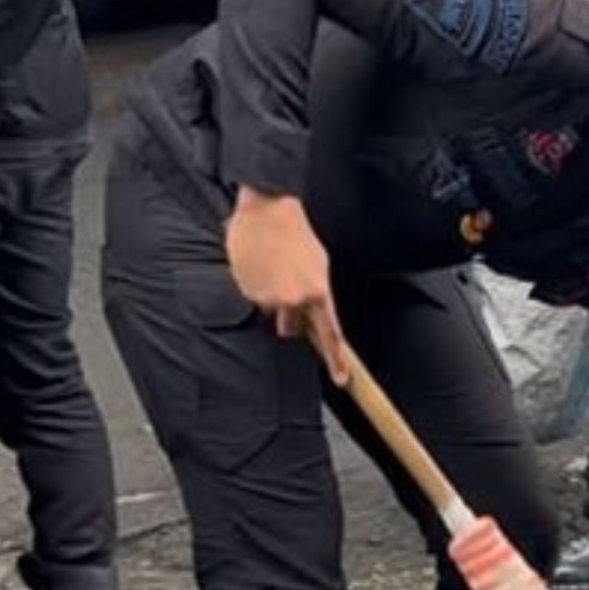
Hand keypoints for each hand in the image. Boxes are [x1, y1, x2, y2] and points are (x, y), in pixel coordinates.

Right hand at [226, 187, 347, 382]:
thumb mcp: (320, 264)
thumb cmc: (296, 234)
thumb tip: (315, 314)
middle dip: (290, 317)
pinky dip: (257, 287)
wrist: (267, 210)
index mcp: (318, 292)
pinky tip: (260, 266)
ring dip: (272, 300)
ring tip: (273, 270)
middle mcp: (294, 300)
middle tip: (287, 289)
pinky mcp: (247, 291)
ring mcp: (268, 298)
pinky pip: (254, 299)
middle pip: (291, 330)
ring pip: (271, 313)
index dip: (336, 360)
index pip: (330, 335)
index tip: (341, 379)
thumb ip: (318, 293)